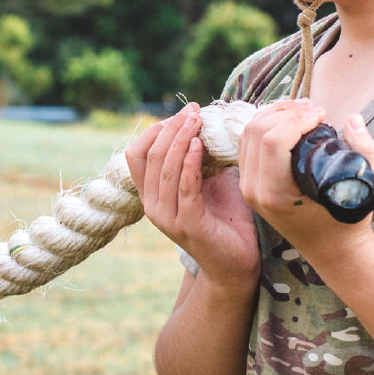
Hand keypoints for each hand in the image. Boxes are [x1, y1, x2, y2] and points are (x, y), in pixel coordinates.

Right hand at [125, 102, 259, 284]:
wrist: (237, 263)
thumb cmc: (224, 219)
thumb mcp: (207, 180)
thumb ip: (198, 156)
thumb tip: (202, 119)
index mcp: (151, 194)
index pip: (136, 154)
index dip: (155, 130)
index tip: (182, 113)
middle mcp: (152, 206)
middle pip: (151, 156)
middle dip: (171, 128)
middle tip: (192, 110)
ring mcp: (167, 218)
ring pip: (165, 169)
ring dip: (181, 140)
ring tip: (197, 122)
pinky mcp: (188, 225)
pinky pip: (184, 187)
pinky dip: (191, 163)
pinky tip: (200, 146)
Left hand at [237, 100, 373, 256]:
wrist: (330, 250)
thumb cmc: (348, 221)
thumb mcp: (363, 188)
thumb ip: (363, 152)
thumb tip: (353, 119)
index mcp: (276, 195)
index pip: (273, 141)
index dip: (296, 119)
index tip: (322, 115)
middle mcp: (254, 191)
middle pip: (256, 132)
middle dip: (285, 112)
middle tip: (314, 108)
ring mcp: (248, 187)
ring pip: (247, 134)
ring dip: (274, 114)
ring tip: (303, 109)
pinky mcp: (249, 182)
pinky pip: (247, 143)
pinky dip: (264, 125)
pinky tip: (287, 118)